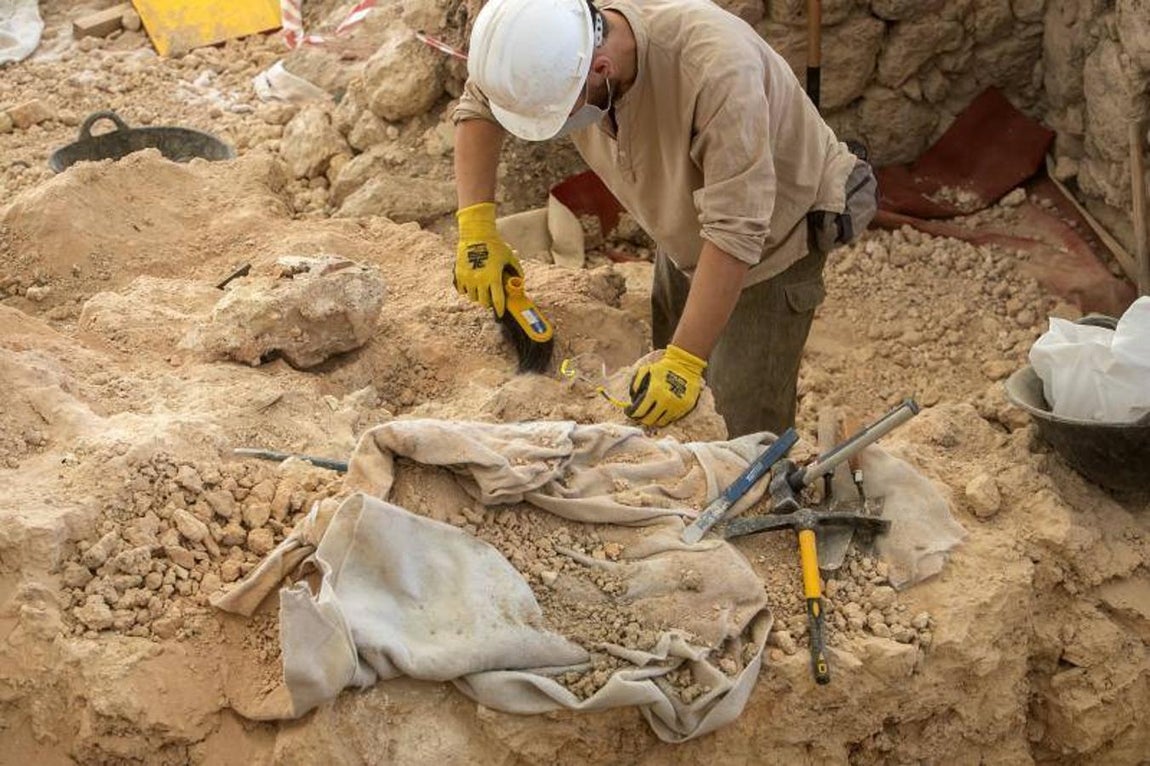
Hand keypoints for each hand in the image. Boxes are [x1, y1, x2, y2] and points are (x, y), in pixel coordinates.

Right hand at [454, 202, 522, 316]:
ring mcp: (468, 278)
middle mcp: (480, 280)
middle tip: (491, 298)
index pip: (497, 300)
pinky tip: (472, 286)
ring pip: (473, 298)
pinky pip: (462, 291)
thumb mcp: (509, 256)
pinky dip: (467, 291)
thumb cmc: (495, 245)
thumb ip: (516, 269)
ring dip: (478, 297)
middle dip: (489, 303)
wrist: (476, 234)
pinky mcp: (459, 275)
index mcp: (493, 277)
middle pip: (484, 303)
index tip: (500, 314)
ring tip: (481, 291)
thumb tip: (520, 279)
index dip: (499, 309)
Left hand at [626, 345, 707, 427]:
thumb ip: (635, 385)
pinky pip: (671, 419)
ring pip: (660, 422)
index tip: (628, 411)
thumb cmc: (663, 368)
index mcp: (654, 392)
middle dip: (641, 418)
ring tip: (650, 412)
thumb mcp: (645, 371)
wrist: (686, 365)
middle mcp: (665, 401)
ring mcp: (676, 406)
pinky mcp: (685, 408)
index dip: (631, 413)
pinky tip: (661, 410)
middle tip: (638, 413)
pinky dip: (664, 416)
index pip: (639, 412)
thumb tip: (632, 400)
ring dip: (653, 419)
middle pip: (648, 420)